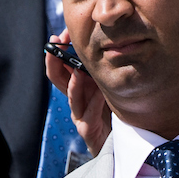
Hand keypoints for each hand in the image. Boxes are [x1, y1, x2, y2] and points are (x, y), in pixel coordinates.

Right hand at [43, 32, 109, 155]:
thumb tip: (109, 43)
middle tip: (58, 43)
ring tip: (79, 69)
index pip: (61, 66)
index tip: (61, 34)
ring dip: (75, 82)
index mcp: (79, 87)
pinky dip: (95, 103)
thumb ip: (104, 71)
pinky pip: (89, 116)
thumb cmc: (115, 113)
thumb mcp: (109, 87)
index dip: (59, 50)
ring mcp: (81, 116)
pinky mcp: (89, 131)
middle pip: (57, 78)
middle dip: (55, 60)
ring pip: (72, 97)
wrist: (122, 143)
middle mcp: (76, 99)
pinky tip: (101, 93)